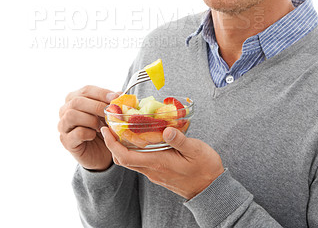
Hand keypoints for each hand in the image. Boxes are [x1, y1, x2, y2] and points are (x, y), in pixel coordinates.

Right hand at [58, 85, 118, 170]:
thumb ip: (111, 103)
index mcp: (75, 98)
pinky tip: (94, 135)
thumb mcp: (108, 113)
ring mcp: (63, 125)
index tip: (116, 98)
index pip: (86, 90)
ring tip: (101, 126)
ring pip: (72, 115)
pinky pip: (76, 133)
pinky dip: (88, 133)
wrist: (101, 152)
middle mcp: (65, 110)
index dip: (102, 93)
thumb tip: (119, 94)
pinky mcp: (66, 141)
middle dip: (97, 106)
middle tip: (111, 113)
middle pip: (77, 101)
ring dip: (91, 120)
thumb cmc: (103, 128)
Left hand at [101, 126, 224, 198]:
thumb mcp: (196, 150)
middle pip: (123, 159)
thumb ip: (180, 140)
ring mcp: (155, 173)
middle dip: (112, 143)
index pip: (125, 156)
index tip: (106, 130)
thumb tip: (166, 129)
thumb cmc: (205, 169)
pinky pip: (140, 162)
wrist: (212, 190)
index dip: (112, 143)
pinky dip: (133, 150)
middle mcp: (152, 169)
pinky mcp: (159, 173)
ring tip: (123, 128)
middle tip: (111, 126)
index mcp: (158, 163)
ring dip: (122, 146)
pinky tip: (140, 138)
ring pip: (130, 161)